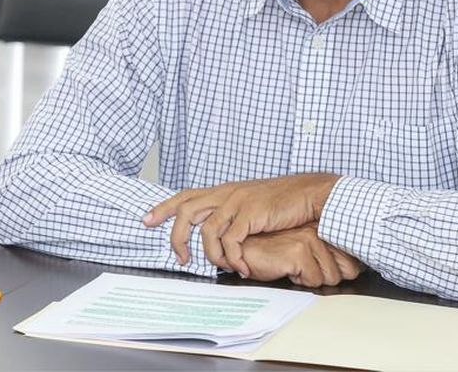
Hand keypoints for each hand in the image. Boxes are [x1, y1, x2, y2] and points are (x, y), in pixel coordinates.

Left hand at [143, 173, 340, 274]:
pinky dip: (233, 258)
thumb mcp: (253, 203)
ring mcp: (238, 202)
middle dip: (175, 235)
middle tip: (179, 257)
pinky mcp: (251, 214)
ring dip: (210, 255)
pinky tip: (241, 267)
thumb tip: (219, 233)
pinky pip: (231, 241)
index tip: (147, 219)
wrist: (310, 194)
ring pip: (207, 231)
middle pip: (187, 210)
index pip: (187, 195)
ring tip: (221, 267)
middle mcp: (228, 193)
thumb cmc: (285, 202)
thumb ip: (234, 214)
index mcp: (226, 190)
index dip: (164, 206)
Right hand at [238, 224, 363, 287]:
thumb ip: (328, 257)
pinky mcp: (298, 251)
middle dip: (326, 278)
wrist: (246, 249)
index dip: (339, 273)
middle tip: (303, 268)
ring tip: (292, 267)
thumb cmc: (274, 252)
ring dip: (310, 279)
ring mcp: (310, 240)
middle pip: (346, 272)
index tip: (319, 268)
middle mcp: (320, 232)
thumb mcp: (306, 252)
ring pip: (330, 278)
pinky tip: (285, 268)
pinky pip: (313, 280)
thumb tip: (355, 270)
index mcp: (323, 230)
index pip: (353, 263)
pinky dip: (299, 281)